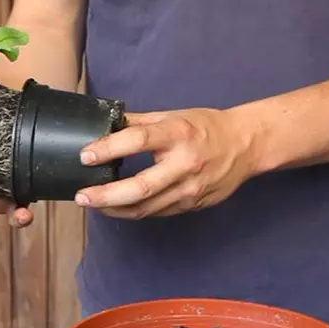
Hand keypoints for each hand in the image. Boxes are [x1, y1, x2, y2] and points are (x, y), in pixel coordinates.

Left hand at [73, 108, 259, 218]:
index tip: (85, 156)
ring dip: (115, 208)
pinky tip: (117, 206)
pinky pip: (156, 212)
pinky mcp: (191, 204)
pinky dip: (133, 210)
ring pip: (145, 207)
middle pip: (140, 187)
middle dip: (106, 195)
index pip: (137, 141)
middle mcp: (184, 164)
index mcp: (178, 134)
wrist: (245, 145)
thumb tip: (106, 125)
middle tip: (82, 196)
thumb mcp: (173, 115)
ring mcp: (189, 188)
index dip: (108, 150)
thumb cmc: (207, 127)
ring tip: (93, 203)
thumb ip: (139, 122)